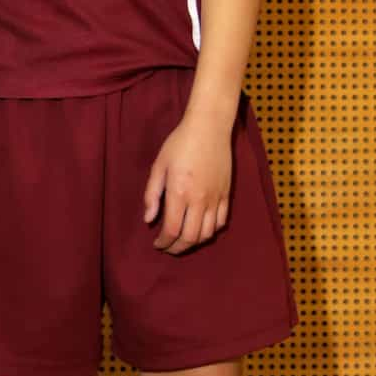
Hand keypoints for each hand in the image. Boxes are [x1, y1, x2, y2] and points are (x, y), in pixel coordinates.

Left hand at [143, 110, 233, 252]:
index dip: (164, 242)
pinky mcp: (226, 194)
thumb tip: (148, 220)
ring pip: (207, 233)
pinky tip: (201, 229)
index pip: (172, 230)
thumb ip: (152, 195)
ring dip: (194, 242)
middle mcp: (199, 199)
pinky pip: (221, 222)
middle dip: (177, 248)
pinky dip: (211, 231)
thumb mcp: (159, 166)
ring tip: (183, 240)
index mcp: (179, 193)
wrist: (209, 128)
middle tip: (168, 247)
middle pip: (190, 237)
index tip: (157, 244)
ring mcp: (215, 198)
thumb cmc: (179, 144)